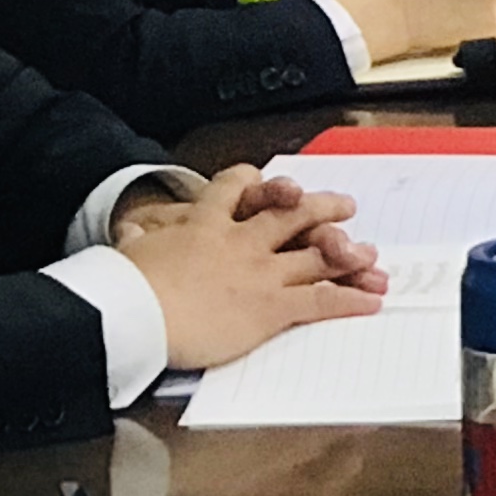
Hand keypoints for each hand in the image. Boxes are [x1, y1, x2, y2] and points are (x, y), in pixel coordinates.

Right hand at [115, 166, 385, 370]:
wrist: (135, 312)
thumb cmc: (124, 285)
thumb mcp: (129, 250)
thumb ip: (139, 239)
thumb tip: (130, 232)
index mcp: (204, 223)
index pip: (235, 188)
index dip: (257, 183)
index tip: (272, 183)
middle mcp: (241, 241)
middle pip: (291, 214)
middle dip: (321, 207)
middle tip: (345, 205)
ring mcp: (261, 272)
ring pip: (316, 254)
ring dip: (347, 253)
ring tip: (370, 255)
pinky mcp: (271, 306)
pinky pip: (320, 300)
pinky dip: (349, 299)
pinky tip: (371, 300)